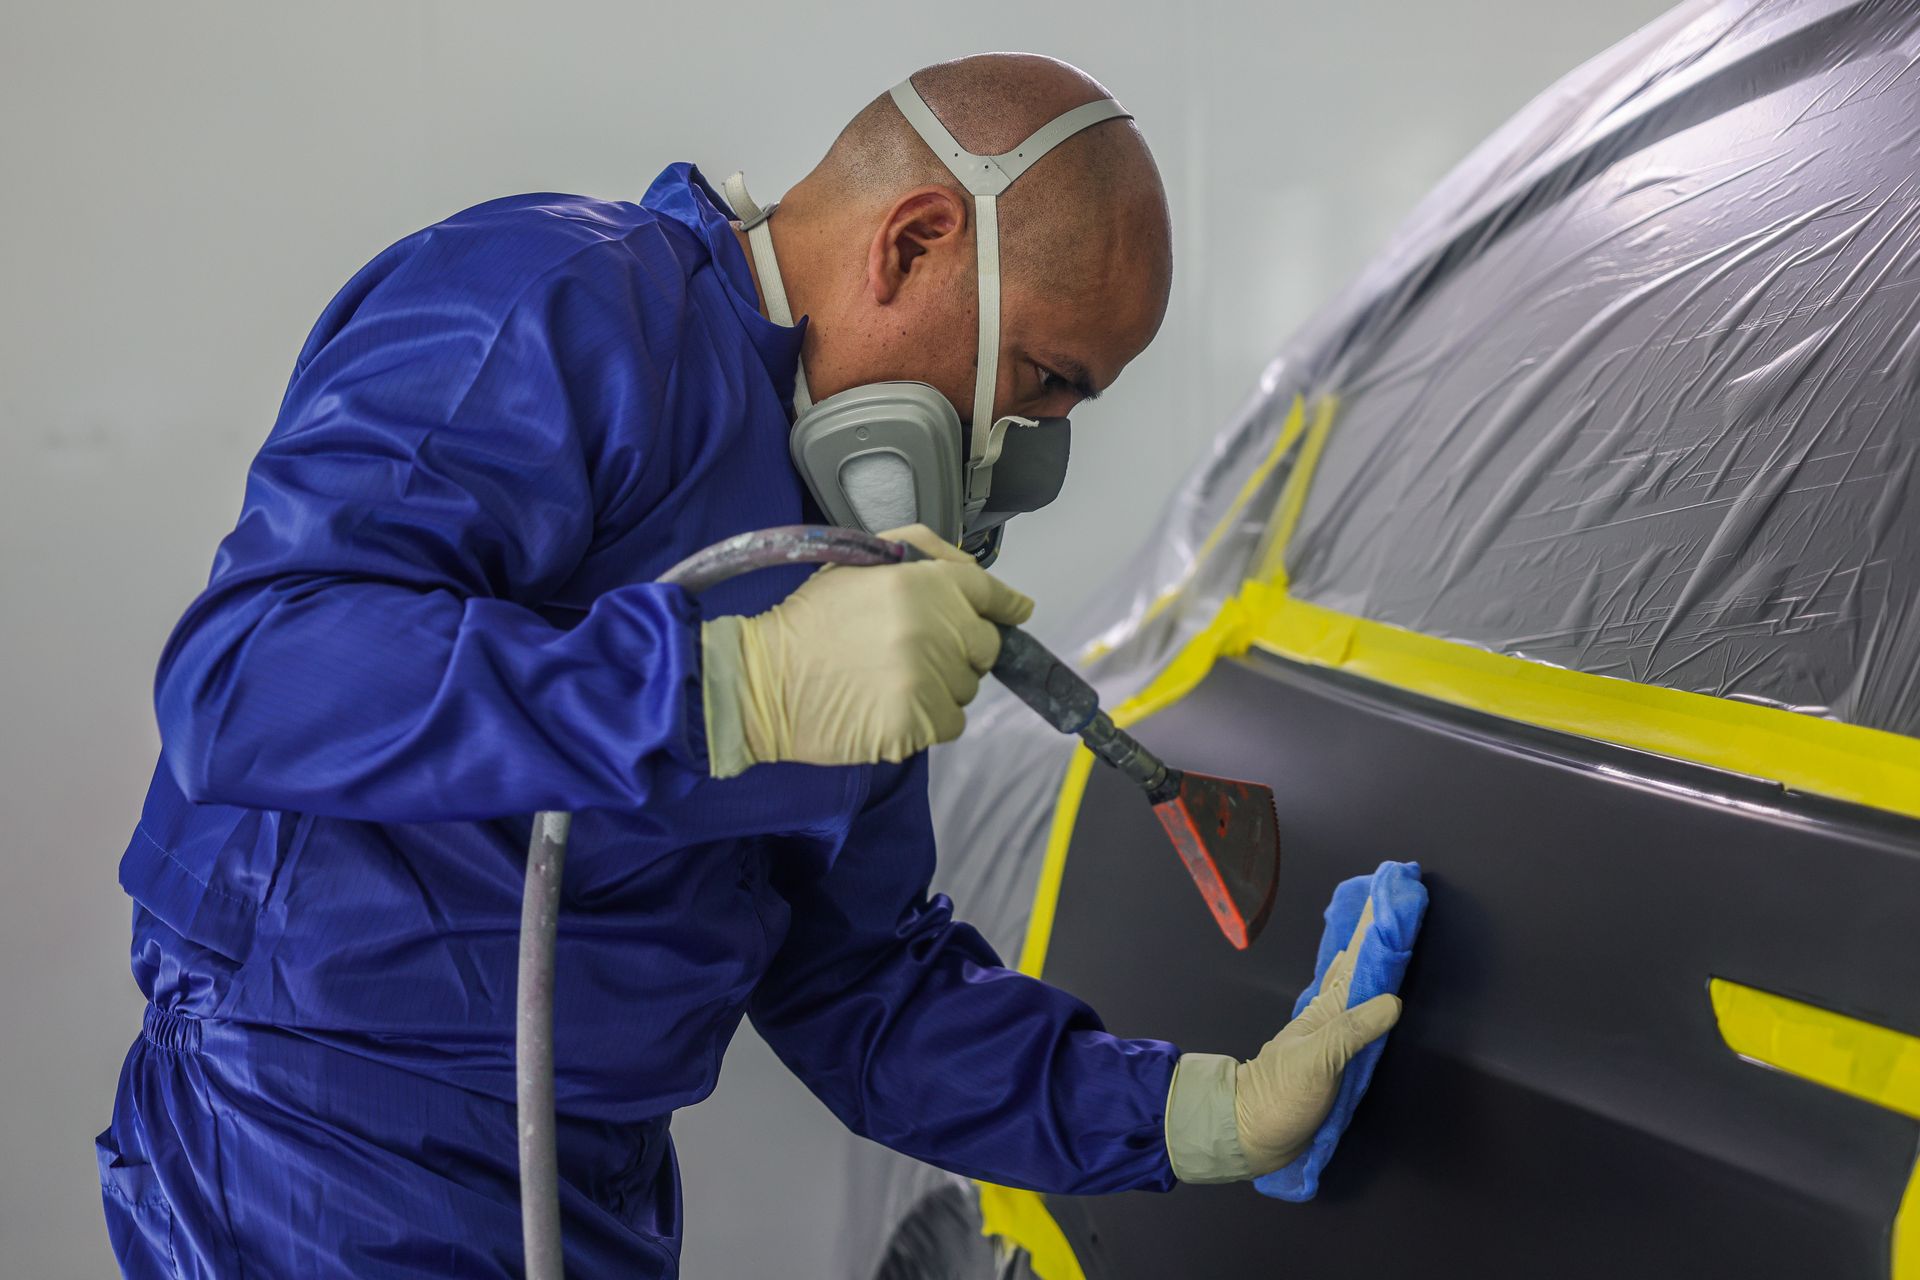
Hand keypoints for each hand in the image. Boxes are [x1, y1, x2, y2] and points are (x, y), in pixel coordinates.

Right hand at [700, 525, 1033, 776]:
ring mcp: (928, 679)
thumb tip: (973, 574)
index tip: (1016, 612)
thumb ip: (923, 551)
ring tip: (891, 678)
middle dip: (961, 648)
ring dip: (942, 685)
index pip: (989, 592)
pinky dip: (930, 719)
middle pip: (985, 645)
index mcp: (922, 583)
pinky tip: (891, 706)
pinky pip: (951, 723)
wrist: (764, 681)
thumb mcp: (859, 560)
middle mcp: (934, 629)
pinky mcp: (917, 724)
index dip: (1005, 605)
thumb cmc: (810, 620)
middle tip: (916, 650)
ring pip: (968, 687)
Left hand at [1164, 901, 1401, 1182]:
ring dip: (1370, 953)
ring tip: (1381, 926)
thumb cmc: (1280, 1096)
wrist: (1251, 1131)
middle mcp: (1329, 1014)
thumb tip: (1392, 1001)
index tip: (1387, 890)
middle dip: (1373, 930)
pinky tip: (1365, 984)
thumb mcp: (1316, 1062)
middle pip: (1356, 964)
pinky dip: (1364, 989)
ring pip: (1354, 982)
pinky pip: (1355, 1011)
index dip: (1372, 926)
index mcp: (1326, 1009)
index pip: (1356, 959)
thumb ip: (1351, 1031)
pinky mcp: (1333, 1055)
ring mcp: (1329, 1032)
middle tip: (1391, 895)